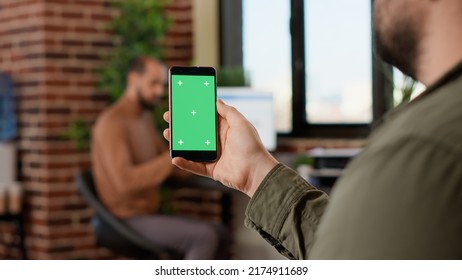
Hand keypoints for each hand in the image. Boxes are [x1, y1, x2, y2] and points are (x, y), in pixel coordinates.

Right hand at [163, 100, 277, 196]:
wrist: (256, 171)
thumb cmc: (251, 145)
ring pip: (191, 148)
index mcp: (225, 129)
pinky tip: (174, 158)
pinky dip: (184, 163)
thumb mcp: (241, 123)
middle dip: (181, 125)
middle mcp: (218, 141)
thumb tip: (216, 101)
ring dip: (178, 142)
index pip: (205, 118)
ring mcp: (214, 156)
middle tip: (168, 117)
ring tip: (167, 134)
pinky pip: (194, 166)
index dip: (193, 112)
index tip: (181, 105)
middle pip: (195, 132)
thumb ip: (228, 111)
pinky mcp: (211, 170)